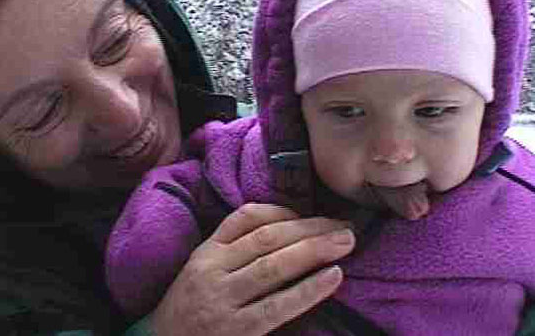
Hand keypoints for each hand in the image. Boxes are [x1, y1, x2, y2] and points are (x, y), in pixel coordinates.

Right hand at [149, 203, 354, 335]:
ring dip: (314, 250)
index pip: (247, 218)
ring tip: (345, 242)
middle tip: (344, 224)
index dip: (284, 211)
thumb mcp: (202, 267)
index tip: (311, 214)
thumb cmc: (190, 304)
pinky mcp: (238, 330)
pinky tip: (333, 277)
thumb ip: (233, 245)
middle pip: (267, 239)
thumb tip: (284, 225)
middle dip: (310, 228)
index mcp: (207, 251)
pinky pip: (277, 306)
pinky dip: (308, 290)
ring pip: (273, 266)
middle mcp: (213, 270)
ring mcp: (224, 301)